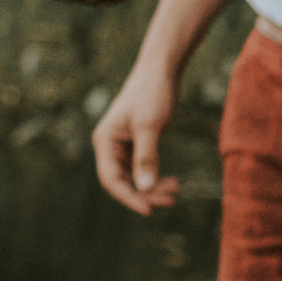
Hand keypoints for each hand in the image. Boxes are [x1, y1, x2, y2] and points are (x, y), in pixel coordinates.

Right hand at [93, 53, 180, 213]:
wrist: (161, 70)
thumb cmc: (152, 94)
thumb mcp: (150, 127)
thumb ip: (146, 158)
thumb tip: (145, 188)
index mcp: (105, 141)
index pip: (111, 180)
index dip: (128, 197)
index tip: (149, 210)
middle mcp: (110, 145)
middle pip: (122, 182)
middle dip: (145, 194)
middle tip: (171, 200)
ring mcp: (123, 145)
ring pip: (134, 178)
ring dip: (152, 188)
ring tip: (175, 189)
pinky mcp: (136, 143)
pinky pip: (142, 169)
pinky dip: (155, 177)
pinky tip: (172, 181)